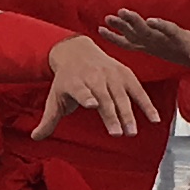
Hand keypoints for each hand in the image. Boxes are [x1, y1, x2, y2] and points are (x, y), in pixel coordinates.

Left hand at [32, 34, 156, 138]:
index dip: (87, 96)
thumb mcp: (54, 97)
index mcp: (75, 82)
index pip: (81, 90)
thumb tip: (35, 138)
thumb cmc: (65, 81)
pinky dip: (146, 104)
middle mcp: (94, 77)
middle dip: (111, 114)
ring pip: (121, 95)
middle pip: (104, 97)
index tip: (93, 105)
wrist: (77, 51)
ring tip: (131, 132)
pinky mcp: (125, 74)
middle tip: (116, 134)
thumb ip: (48, 120)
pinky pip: (137, 91)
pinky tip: (154, 120)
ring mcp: (111, 74)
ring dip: (128, 114)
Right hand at [103, 11, 189, 118]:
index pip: (172, 31)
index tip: (151, 21)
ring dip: (124, 24)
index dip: (163, 26)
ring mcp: (160, 39)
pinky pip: (133, 38)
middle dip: (135, 21)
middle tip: (121, 14)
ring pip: (138, 30)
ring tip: (109, 18)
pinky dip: (120, 34)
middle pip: (150, 27)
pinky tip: (104, 28)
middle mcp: (168, 36)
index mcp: (184, 40)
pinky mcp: (154, 43)